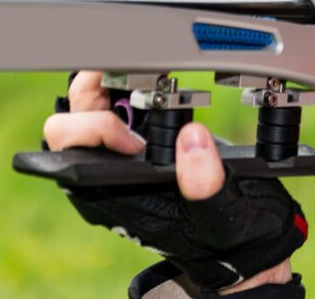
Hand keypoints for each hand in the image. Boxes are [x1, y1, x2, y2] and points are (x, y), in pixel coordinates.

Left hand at [43, 72, 302, 292]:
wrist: (245, 240)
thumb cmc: (228, 237)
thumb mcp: (224, 217)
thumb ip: (205, 185)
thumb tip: (192, 139)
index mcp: (111, 194)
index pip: (70, 146)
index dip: (99, 127)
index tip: (138, 136)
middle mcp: (107, 171)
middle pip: (70, 117)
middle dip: (96, 89)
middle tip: (139, 82)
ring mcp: (121, 152)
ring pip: (91, 101)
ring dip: (116, 79)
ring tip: (152, 73)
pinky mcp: (143, 136)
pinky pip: (119, 99)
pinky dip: (137, 80)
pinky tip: (166, 79)